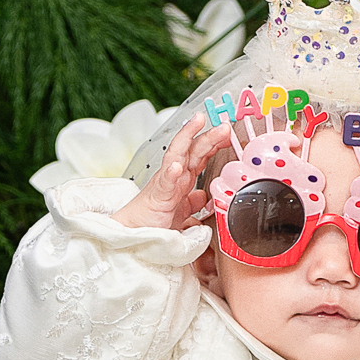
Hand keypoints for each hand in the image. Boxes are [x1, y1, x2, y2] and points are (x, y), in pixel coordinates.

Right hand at [115, 116, 226, 232]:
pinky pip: (165, 184)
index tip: (228, 133)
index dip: (214, 143)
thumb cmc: (152, 223)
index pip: (199, 156)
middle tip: (223, 125)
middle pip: (193, 151)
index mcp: (182, 181)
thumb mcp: (180, 214)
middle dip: (209, 136)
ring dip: (188, 138)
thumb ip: (193, 204)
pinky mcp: (157, 198)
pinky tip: (176, 165)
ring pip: (178, 156)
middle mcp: (174, 178)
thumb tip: (203, 197)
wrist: (132, 236)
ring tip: (198, 123)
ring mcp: (165, 185)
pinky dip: (170, 173)